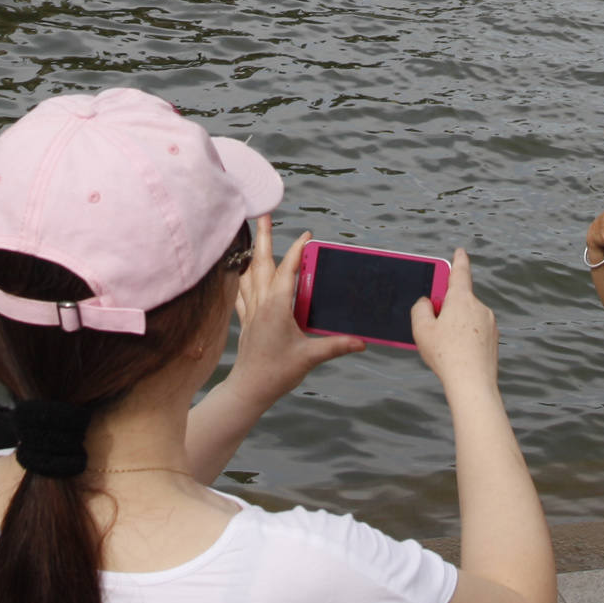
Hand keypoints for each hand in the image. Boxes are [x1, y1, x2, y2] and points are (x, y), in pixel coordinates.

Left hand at [231, 219, 365, 400]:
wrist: (248, 389)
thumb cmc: (276, 374)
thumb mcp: (310, 357)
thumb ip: (336, 346)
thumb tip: (362, 342)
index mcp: (277, 307)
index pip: (287, 270)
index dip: (297, 250)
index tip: (307, 235)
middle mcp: (261, 303)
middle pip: (261, 263)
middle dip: (263, 236)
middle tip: (262, 213)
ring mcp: (251, 310)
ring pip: (248, 272)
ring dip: (251, 251)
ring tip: (252, 234)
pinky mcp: (246, 320)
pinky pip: (241, 290)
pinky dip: (242, 274)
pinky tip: (242, 270)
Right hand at [409, 251, 499, 399]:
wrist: (472, 383)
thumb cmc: (446, 355)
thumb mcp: (421, 329)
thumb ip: (420, 308)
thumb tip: (427, 302)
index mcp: (462, 299)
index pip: (460, 272)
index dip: (458, 260)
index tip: (460, 251)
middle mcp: (479, 307)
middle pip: (459, 299)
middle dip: (446, 307)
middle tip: (433, 324)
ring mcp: (489, 324)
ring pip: (467, 317)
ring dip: (455, 324)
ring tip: (443, 346)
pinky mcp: (493, 340)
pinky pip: (475, 331)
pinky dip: (465, 337)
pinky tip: (455, 353)